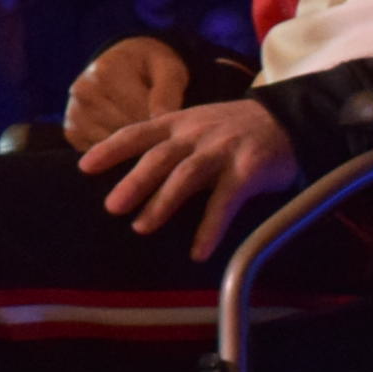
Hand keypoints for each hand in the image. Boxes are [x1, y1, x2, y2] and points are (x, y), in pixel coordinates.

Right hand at [63, 37, 191, 146]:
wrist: (125, 65)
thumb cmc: (151, 68)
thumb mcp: (169, 69)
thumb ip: (168, 92)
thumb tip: (161, 118)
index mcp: (106, 72)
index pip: (139, 112)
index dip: (162, 123)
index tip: (173, 122)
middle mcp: (83, 91)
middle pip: (124, 130)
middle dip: (147, 134)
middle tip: (162, 129)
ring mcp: (74, 112)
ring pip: (112, 145)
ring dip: (132, 146)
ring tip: (145, 131)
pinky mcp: (71, 131)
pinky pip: (100, 154)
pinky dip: (117, 152)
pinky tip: (127, 138)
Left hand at [80, 95, 300, 257]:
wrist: (287, 120)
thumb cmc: (231, 129)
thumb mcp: (194, 125)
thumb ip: (167, 144)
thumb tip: (129, 172)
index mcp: (178, 124)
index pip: (138, 133)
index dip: (110, 149)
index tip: (84, 167)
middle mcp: (196, 134)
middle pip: (159, 157)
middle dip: (134, 181)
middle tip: (111, 207)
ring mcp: (222, 150)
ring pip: (186, 176)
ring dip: (163, 203)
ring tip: (142, 227)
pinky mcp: (248, 170)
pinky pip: (225, 201)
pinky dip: (210, 227)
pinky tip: (198, 251)